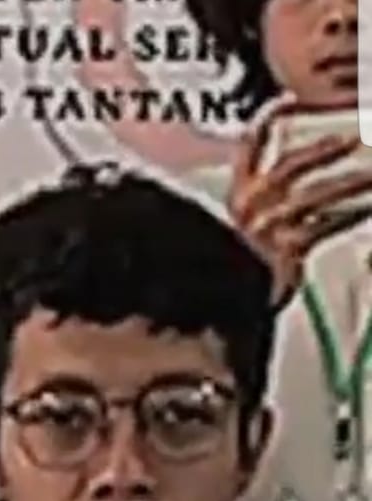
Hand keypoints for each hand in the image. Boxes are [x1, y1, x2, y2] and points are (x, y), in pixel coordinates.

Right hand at [229, 100, 371, 304]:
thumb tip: (296, 183)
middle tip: (352, 139)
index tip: (285, 100)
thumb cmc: (242, 271)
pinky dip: (352, 215)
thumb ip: (261, 204)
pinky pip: (328, 223)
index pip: (248, 149)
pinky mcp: (288, 248)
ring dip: (351, 183)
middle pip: (289, 167)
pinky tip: (369, 208)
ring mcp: (268, 228)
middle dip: (322, 151)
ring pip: (316, 194)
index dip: (266, 120)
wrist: (234, 310)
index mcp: (236, 197)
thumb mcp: (242, 231)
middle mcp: (250, 208)